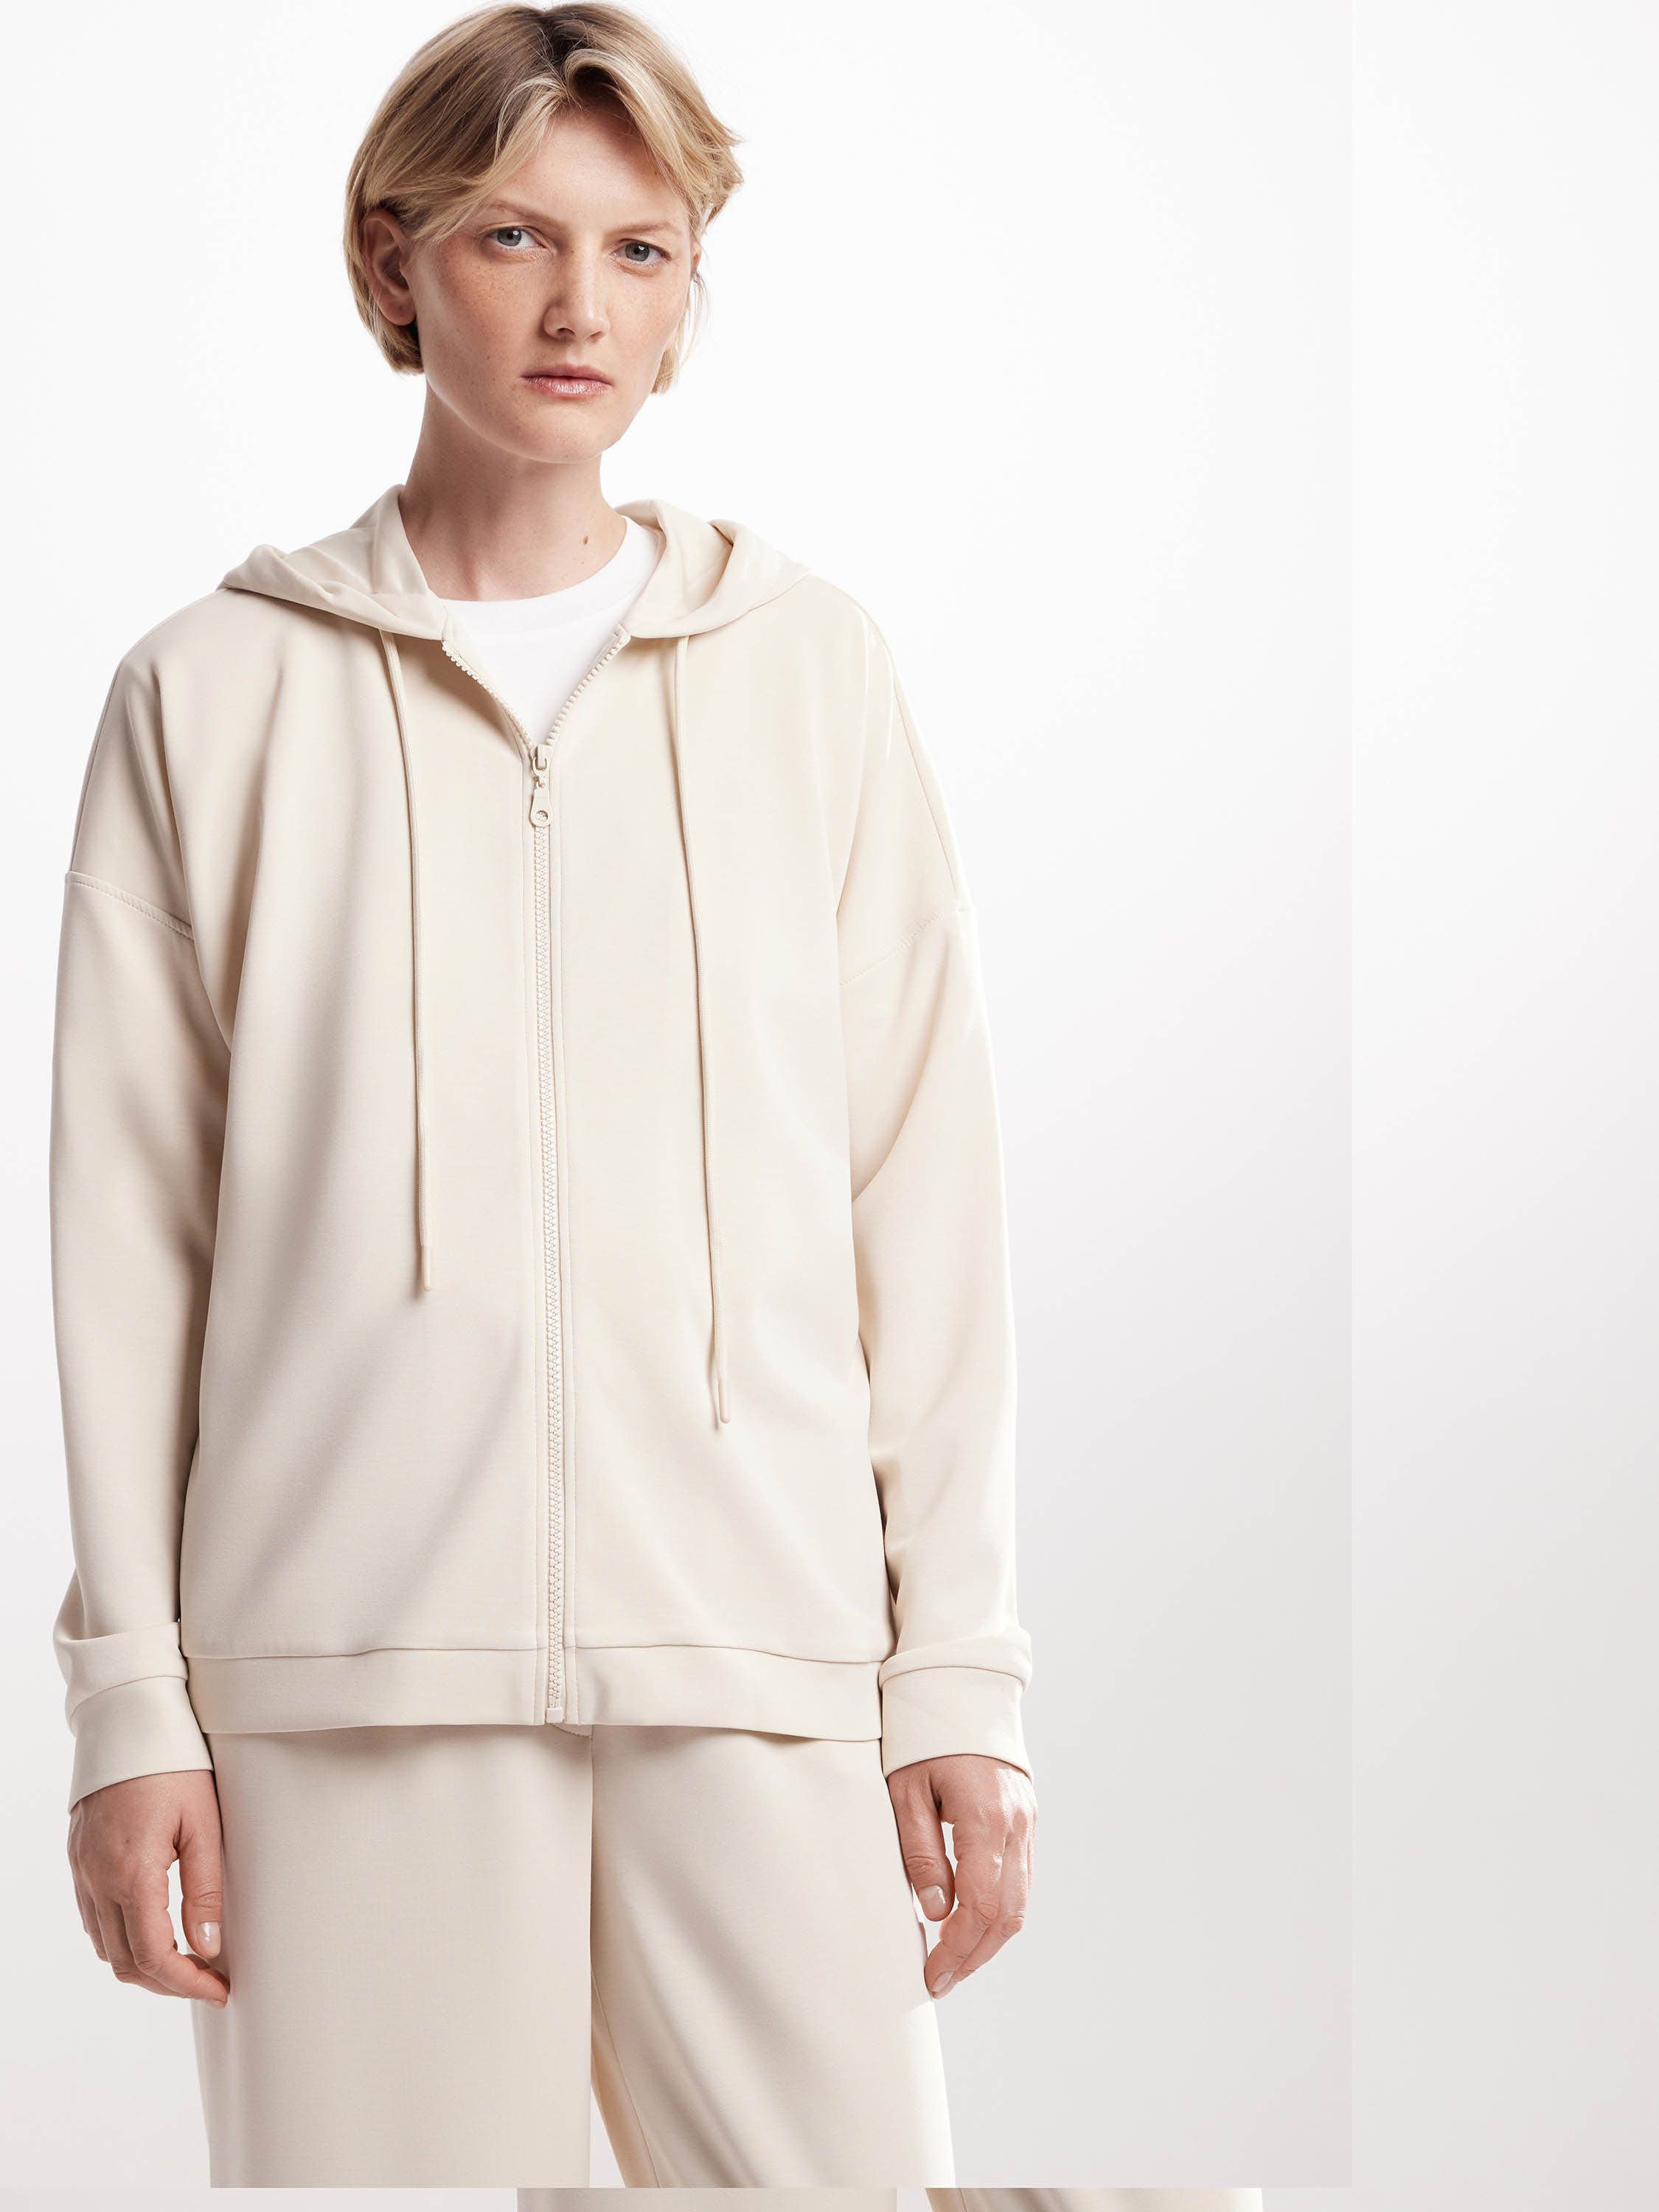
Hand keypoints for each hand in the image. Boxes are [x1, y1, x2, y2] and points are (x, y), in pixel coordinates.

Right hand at [67, 1769, 228, 2004]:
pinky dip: (121, 1938)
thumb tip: (210, 1947)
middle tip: (208, 1980)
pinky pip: (93, 1919)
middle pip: (125, 1962)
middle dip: (168, 1982)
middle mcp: (98, 1880)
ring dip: (143, 1964)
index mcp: (131, 1874)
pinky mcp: (78, 1859)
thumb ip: (206, 1889)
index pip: (154, 1957)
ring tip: (187, 1959)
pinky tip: (153, 1929)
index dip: (187, 1983)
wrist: (127, 1721)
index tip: (219, 1989)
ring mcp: (82, 1871)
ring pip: (105, 1946)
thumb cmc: (174, 1764)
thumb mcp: (204, 1823)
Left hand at [887, 1751, 1035, 1996]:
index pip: (979, 1905)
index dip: (957, 1948)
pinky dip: (998, 1910)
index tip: (932, 1974)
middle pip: (1007, 1913)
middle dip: (974, 1955)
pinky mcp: (1026, 1819)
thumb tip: (934, 1911)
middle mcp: (1015, 1824)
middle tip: (940, 1981)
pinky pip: (1019, 1879)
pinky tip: (970, 1923)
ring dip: (988, 1939)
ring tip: (953, 1962)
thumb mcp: (904, 1791)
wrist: (960, 1692)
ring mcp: (1026, 1822)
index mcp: (984, 1817)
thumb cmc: (922, 1739)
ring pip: (1019, 1901)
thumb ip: (920, 1852)